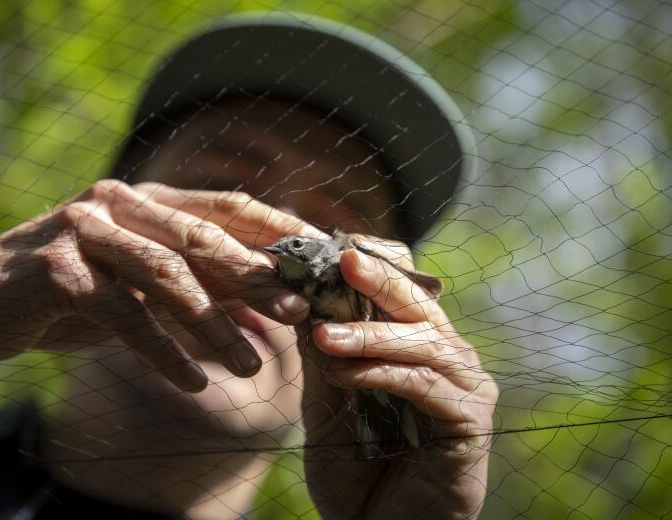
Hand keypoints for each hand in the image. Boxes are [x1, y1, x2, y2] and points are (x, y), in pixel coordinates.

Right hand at [0, 180, 316, 389]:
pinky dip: (164, 351)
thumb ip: (197, 283)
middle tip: (299, 313)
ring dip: (216, 326)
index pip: (225, 205)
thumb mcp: (141, 283)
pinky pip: (124, 315)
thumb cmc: (74, 290)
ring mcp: (85, 229)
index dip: (276, 228)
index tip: (320, 255)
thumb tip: (271, 303)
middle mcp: (119, 202)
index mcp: (146, 198)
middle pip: (203, 237)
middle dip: (256, 277)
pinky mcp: (58, 269)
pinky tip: (195, 381)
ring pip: (167, 277)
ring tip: (252, 367)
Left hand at [297, 248, 497, 518]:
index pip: (399, 295)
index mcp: (417, 348)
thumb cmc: (354, 471)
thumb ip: (322, 357)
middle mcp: (448, 358)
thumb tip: (301, 301)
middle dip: (378, 280)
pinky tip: (345, 373)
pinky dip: (383, 374)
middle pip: (418, 304)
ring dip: (370, 335)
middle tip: (343, 260)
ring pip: (422, 341)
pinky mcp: (471, 420)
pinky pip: (425, 384)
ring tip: (325, 338)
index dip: (369, 270)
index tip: (328, 250)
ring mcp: (465, 387)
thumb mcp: (326, 405)